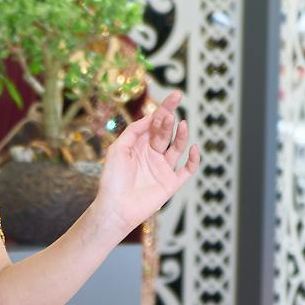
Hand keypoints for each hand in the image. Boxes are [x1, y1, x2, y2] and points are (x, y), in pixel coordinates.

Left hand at [93, 90, 200, 244]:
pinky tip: (192, 148)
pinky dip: (193, 159)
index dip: (165, 108)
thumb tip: (151, 116)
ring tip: (181, 124)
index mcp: (140, 145)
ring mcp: (163, 169)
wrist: (115, 208)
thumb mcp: (118, 149)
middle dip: (168, 121)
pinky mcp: (171, 184)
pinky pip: (187, 170)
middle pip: (166, 132)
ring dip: (180, 135)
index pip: (155, 123)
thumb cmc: (112, 180)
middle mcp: (153, 154)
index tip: (175, 96)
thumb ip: (133, 131)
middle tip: (169, 115)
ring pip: (177, 147)